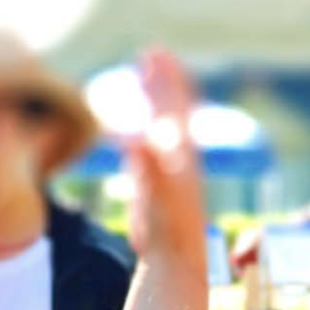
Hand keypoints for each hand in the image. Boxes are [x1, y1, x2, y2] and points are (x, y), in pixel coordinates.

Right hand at [125, 47, 206, 259]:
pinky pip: (146, 145)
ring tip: (142, 76)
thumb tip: (135, 138)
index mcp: (181, 153)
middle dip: (160, 80)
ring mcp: (165, 167)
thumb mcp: (159, 195)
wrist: (174, 258)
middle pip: (170, 108)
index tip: (155, 52)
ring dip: (151, 99)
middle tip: (150, 52)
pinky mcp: (152, 182)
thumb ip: (148, 166)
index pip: (175, 106)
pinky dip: (137, 127)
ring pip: (159, 124)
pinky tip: (128, 124)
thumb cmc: (169, 229)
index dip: (166, 78)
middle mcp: (176, 156)